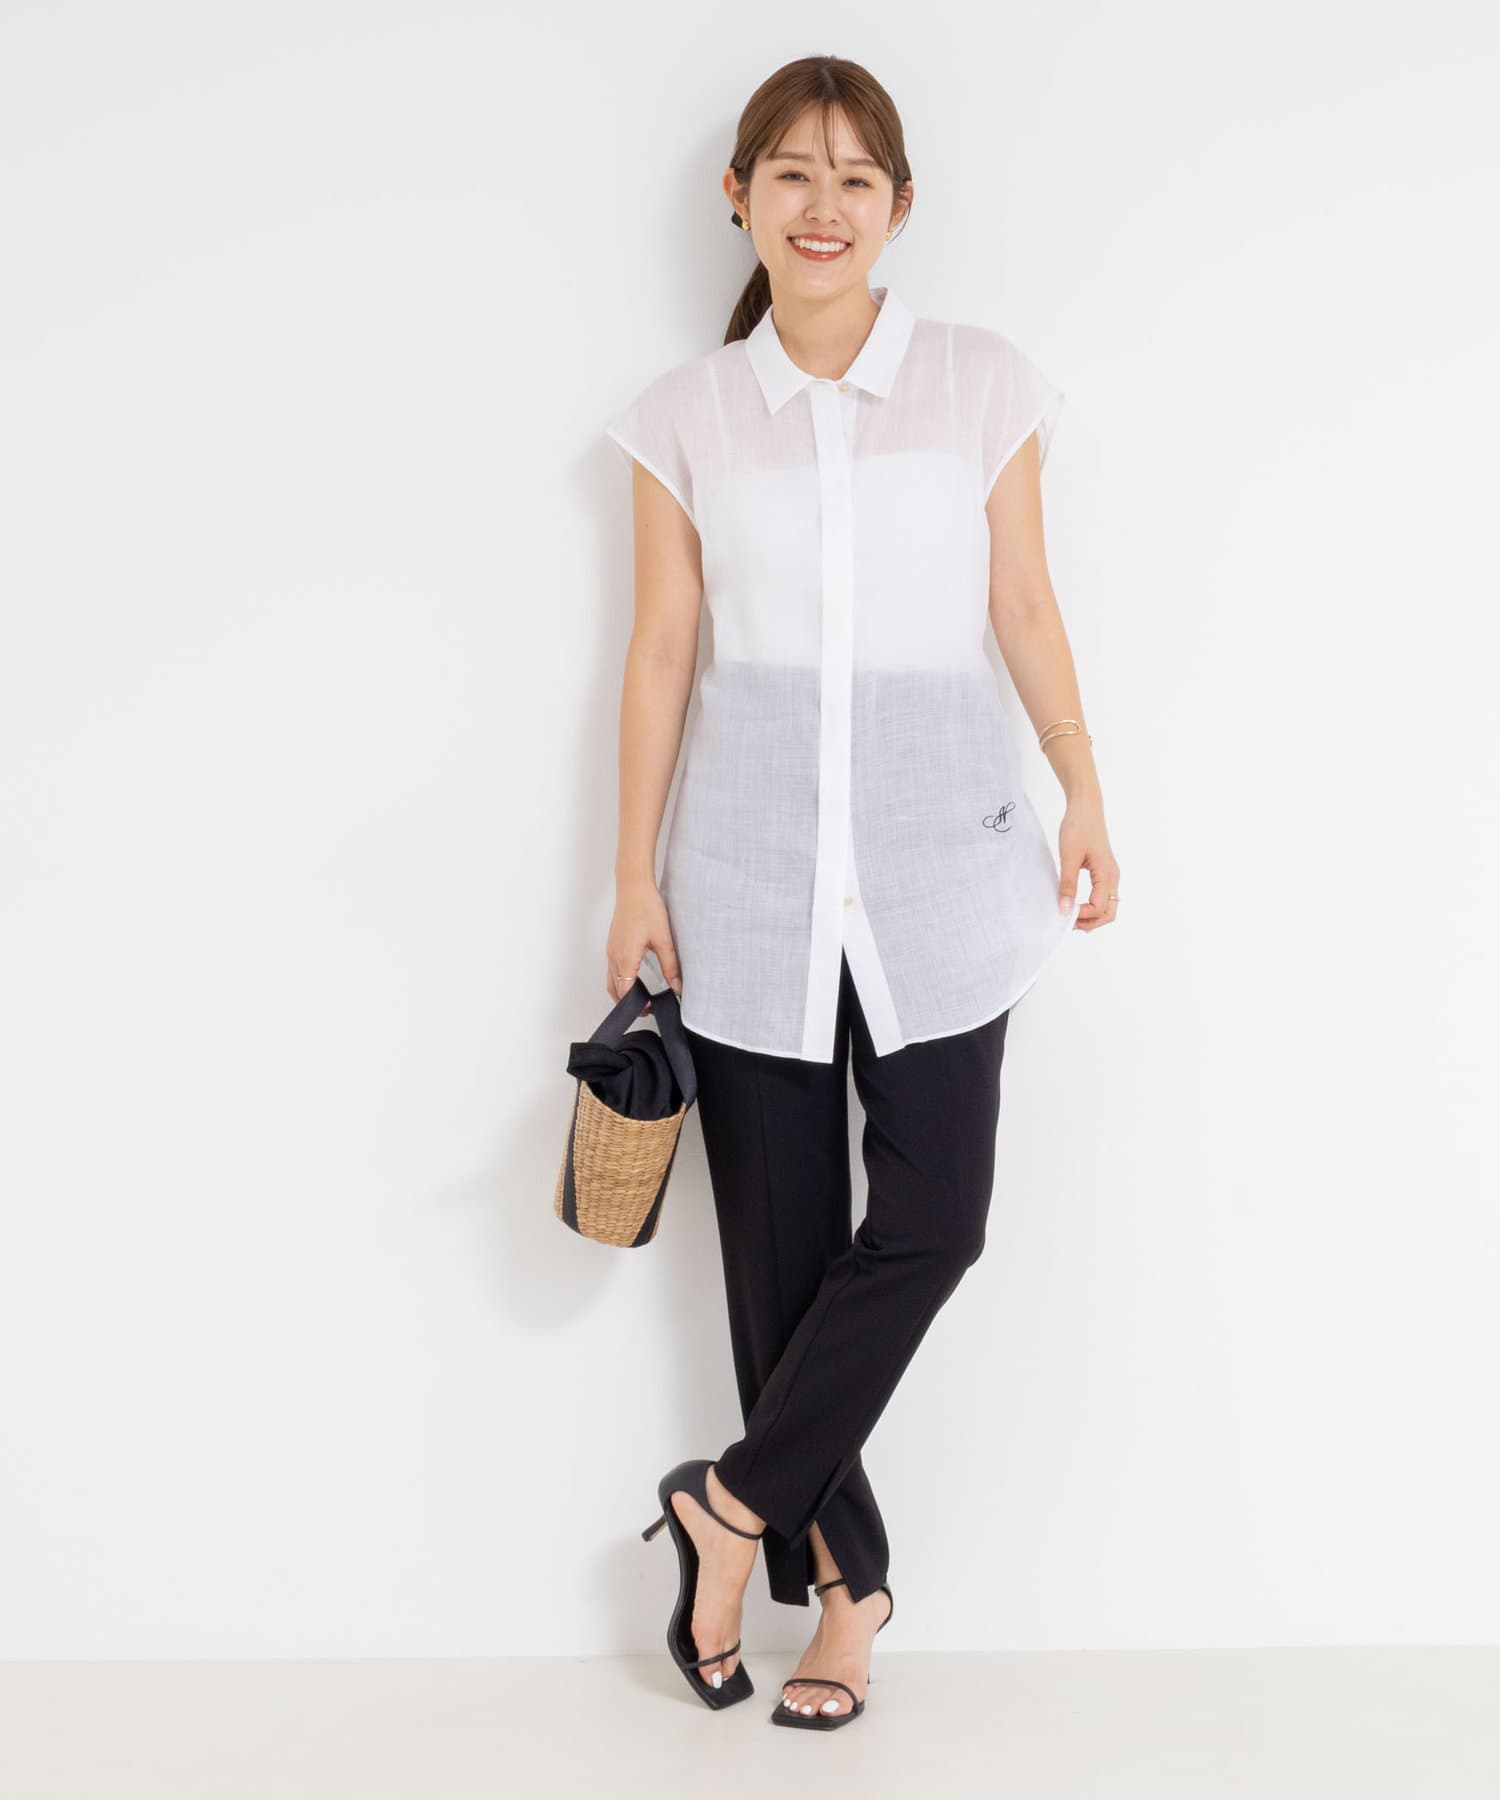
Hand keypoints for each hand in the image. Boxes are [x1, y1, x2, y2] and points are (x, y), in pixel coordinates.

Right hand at [607, 876, 683, 1011]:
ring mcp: (611, 950)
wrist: (633, 887)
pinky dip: (619, 979)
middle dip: (628, 1003)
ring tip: (639, 997)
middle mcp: (614, 956)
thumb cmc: (646, 907)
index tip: (651, 1007)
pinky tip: (633, 976)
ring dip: (622, 992)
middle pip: (615, 990)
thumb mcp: (663, 939)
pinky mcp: (612, 944)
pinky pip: (612, 968)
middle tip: (646, 1007)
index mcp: (625, 958)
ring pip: (611, 980)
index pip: (625, 992)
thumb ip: (670, 966)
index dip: (637, 1004)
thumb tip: (677, 986)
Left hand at [1058, 799, 1119, 932]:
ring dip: (1091, 916)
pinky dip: (1091, 906)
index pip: (1100, 908)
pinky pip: (1102, 896)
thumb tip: (1065, 910)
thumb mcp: (1068, 857)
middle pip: (1109, 912)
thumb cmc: (1078, 827)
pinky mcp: (1104, 871)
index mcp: (1107, 874)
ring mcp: (1110, 875)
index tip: (1063, 914)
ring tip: (1070, 915)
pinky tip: (1075, 904)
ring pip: (1107, 906)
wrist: (1085, 807)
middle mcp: (1113, 877)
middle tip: (1068, 923)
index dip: (1082, 916)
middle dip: (1090, 922)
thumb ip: (1067, 885)